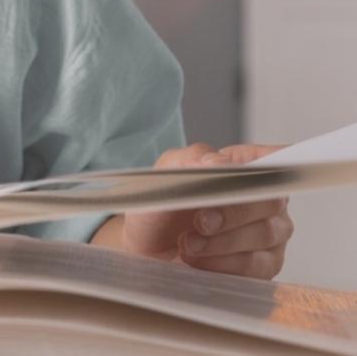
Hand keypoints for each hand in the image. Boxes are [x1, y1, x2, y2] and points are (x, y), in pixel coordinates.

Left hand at [121, 142, 293, 278]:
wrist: (147, 250)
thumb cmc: (162, 208)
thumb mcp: (166, 174)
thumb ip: (192, 160)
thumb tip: (220, 162)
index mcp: (245, 167)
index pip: (277, 159)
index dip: (275, 165)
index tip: (251, 175)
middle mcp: (264, 199)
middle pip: (271, 200)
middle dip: (232, 212)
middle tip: (200, 221)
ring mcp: (269, 234)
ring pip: (266, 234)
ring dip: (222, 241)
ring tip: (188, 243)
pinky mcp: (264, 266)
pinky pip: (258, 265)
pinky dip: (224, 263)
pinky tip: (198, 260)